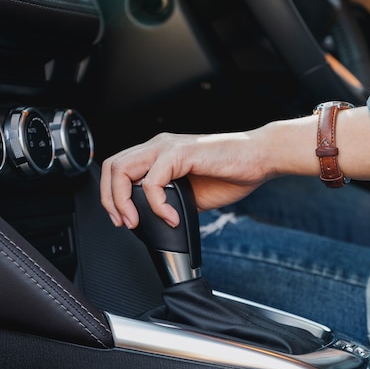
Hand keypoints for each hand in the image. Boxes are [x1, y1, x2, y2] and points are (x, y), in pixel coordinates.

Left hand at [100, 130, 270, 228]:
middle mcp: (158, 146)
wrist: (259, 158)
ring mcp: (167, 147)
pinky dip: (157, 205)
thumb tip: (153, 219)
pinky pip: (152, 182)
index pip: (118, 169)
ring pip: (122, 170)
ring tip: (138, 220)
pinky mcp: (180, 153)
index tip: (123, 220)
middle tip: (125, 223)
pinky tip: (172, 216)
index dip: (112, 196)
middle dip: (110, 200)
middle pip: (111, 167)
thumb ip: (169, 200)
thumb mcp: (191, 193)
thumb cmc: (232, 172)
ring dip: (123, 201)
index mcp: (159, 153)